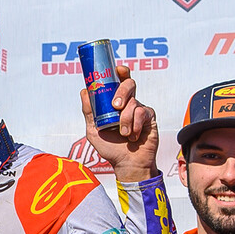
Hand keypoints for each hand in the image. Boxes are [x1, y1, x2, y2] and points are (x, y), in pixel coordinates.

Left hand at [83, 62, 159, 182]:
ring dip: (127, 118)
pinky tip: (133, 135)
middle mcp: (129, 103)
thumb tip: (84, 91)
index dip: (121, 72)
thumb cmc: (111, 148)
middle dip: (122, 92)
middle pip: (129, 84)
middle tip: (116, 106)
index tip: (118, 69)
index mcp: (116, 102)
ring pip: (134, 101)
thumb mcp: (93, 131)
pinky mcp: (150, 118)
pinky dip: (136, 124)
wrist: (127, 164)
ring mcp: (140, 109)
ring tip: (123, 133)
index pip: (119, 81)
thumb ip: (89, 112)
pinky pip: (143, 112)